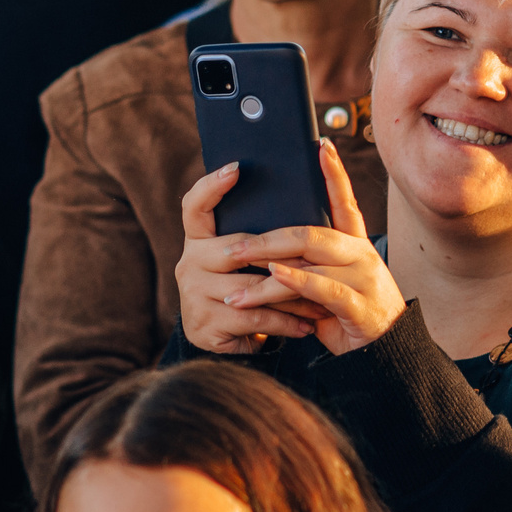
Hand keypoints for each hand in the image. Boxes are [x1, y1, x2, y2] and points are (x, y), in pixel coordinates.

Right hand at [176, 162, 318, 352]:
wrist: (229, 343)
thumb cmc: (249, 291)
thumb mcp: (249, 263)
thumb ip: (259, 236)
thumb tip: (302, 195)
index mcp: (198, 240)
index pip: (195, 206)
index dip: (212, 186)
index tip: (237, 167)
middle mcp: (189, 263)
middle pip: (239, 250)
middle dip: (283, 258)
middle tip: (320, 260)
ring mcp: (193, 295)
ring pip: (252, 288)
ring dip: (292, 295)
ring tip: (322, 299)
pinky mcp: (204, 324)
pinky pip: (253, 318)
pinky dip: (285, 322)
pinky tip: (307, 326)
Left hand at [242, 141, 409, 355]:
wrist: (380, 355)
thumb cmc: (346, 316)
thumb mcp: (326, 284)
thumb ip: (305, 265)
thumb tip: (263, 250)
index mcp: (355, 245)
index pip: (345, 202)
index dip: (333, 173)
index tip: (321, 145)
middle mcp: (361, 255)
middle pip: (312, 232)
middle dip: (268, 238)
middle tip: (233, 246)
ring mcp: (364, 279)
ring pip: (311, 261)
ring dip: (268, 268)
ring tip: (237, 280)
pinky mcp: (361, 306)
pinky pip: (323, 289)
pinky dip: (295, 281)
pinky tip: (273, 277)